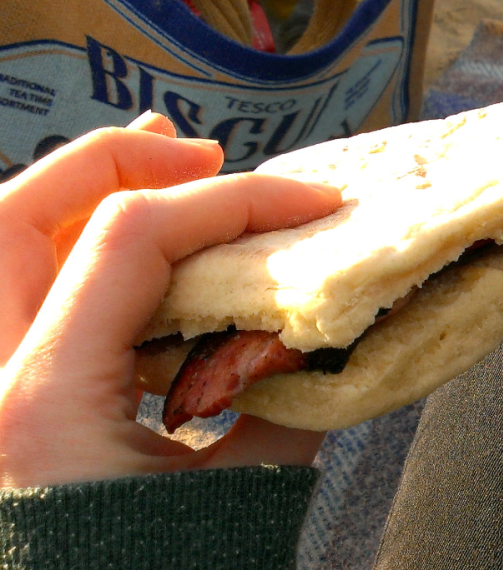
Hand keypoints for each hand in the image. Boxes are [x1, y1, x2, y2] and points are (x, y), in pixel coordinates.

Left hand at [0, 112, 342, 487]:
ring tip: (152, 172)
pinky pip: (17, 299)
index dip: (236, 197)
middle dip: (116, 162)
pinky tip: (122, 256)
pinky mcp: (1, 412)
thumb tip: (307, 342)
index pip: (135, 236)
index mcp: (45, 404)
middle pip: (13, 209)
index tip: (312, 200)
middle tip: (199, 156)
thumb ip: (273, 412)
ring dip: (75, 195)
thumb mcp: (231, 504)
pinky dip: (70, 256)